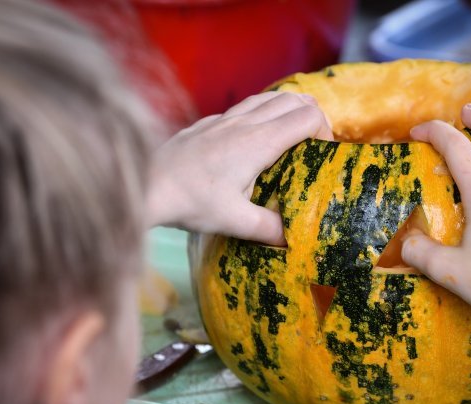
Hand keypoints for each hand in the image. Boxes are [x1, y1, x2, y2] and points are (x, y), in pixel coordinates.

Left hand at [147, 92, 333, 244]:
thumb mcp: (234, 221)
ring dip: (289, 110)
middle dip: (313, 116)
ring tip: (292, 137)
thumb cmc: (190, 201)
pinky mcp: (209, 122)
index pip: (307, 117)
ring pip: (269, 97)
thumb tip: (291, 240)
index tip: (323, 154)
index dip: (325, 131)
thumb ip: (269, 229)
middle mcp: (245, 123)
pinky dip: (264, 113)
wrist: (145, 184)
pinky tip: (255, 138)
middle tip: (314, 145)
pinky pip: (247, 106)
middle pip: (294, 99)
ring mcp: (225, 118)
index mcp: (258, 142)